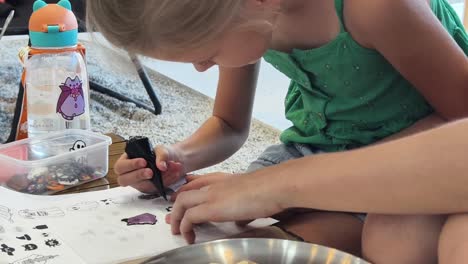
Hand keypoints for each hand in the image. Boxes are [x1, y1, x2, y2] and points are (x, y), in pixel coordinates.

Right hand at [114, 145, 185, 192]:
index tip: (144, 162)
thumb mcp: (162, 149)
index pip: (120, 166)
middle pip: (124, 180)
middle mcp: (130, 174)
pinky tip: (174, 174)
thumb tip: (161, 166)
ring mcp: (139, 183)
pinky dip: (166, 182)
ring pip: (142, 186)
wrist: (175, 161)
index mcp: (127, 161)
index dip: (130, 165)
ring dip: (156, 179)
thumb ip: (162, 155)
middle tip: (151, 172)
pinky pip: (155, 189)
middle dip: (138, 175)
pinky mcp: (150, 189)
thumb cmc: (162, 154)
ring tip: (169, 169)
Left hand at [167, 173, 282, 243]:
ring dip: (176, 218)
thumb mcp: (252, 198)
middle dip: (176, 205)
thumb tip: (241, 221)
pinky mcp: (211, 208)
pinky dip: (185, 228)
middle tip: (171, 218)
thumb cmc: (270, 191)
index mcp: (224, 179)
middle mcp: (214, 184)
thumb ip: (243, 209)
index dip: (187, 191)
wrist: (275, 186)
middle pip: (186, 191)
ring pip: (182, 202)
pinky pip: (189, 218)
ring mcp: (211, 195)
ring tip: (176, 231)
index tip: (181, 199)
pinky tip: (189, 238)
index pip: (198, 181)